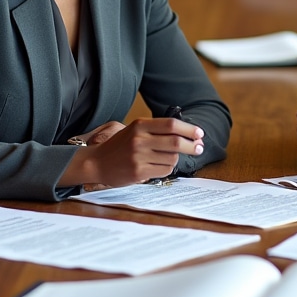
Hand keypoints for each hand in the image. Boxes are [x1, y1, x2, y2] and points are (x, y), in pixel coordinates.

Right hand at [61, 117, 204, 188]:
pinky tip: (160, 166)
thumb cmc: (119, 145)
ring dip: (176, 159)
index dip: (189, 129)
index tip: (200, 133)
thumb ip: (157, 130)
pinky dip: (167, 169)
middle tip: (199, 148)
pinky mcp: (138, 172)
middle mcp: (140, 139)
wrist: (97, 162)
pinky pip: (164, 170)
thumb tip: (187, 134)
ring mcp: (139, 156)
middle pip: (175, 142)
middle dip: (192, 145)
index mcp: (140, 125)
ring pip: (172, 158)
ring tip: (168, 158)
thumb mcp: (136, 130)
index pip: (171, 124)